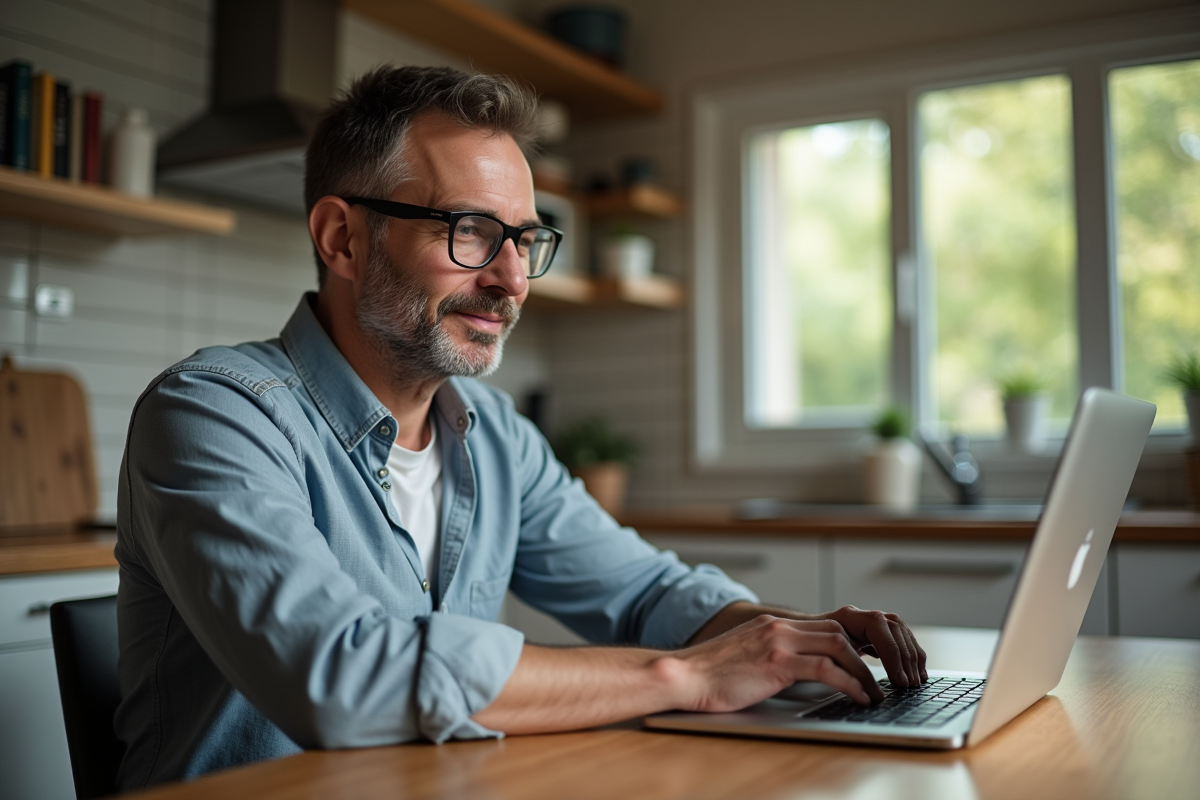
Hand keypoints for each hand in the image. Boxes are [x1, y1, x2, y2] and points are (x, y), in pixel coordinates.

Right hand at [671, 615, 884, 712]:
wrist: (683, 674)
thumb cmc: (709, 675)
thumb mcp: (746, 656)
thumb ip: (770, 656)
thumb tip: (793, 673)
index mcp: (772, 624)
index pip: (823, 626)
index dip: (849, 645)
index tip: (863, 662)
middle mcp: (778, 627)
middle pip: (836, 633)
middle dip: (862, 657)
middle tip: (876, 679)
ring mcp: (778, 642)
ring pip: (837, 647)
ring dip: (862, 672)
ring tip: (873, 693)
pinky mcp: (777, 662)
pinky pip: (826, 669)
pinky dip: (849, 683)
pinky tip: (858, 697)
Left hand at [813, 606, 926, 687]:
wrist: (802, 636)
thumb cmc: (810, 647)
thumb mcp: (821, 655)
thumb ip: (840, 666)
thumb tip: (861, 687)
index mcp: (848, 616)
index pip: (878, 627)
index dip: (891, 654)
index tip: (898, 680)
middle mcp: (862, 615)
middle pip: (894, 628)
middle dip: (905, 658)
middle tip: (909, 684)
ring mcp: (870, 620)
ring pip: (901, 631)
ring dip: (912, 656)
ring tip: (916, 680)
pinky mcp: (876, 631)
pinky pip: (900, 637)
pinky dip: (910, 654)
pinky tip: (915, 671)